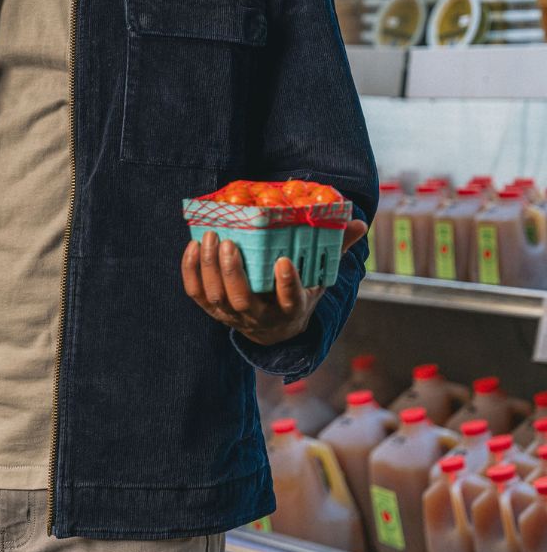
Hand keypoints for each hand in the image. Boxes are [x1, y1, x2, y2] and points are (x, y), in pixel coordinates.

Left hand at [180, 219, 367, 345]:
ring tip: (211, 236)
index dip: (286, 284)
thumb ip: (336, 249)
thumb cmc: (296, 294)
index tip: (284, 261)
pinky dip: (191, 270)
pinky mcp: (212, 310)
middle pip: (242, 300)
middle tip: (229, 242)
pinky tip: (193, 245)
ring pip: (216, 296)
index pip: (290, 301)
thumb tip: (360, 222)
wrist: (273, 329)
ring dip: (209, 266)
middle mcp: (259, 317)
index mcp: (290, 311)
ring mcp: (232, 316)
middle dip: (233, 271)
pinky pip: (196, 294)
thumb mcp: (319, 278)